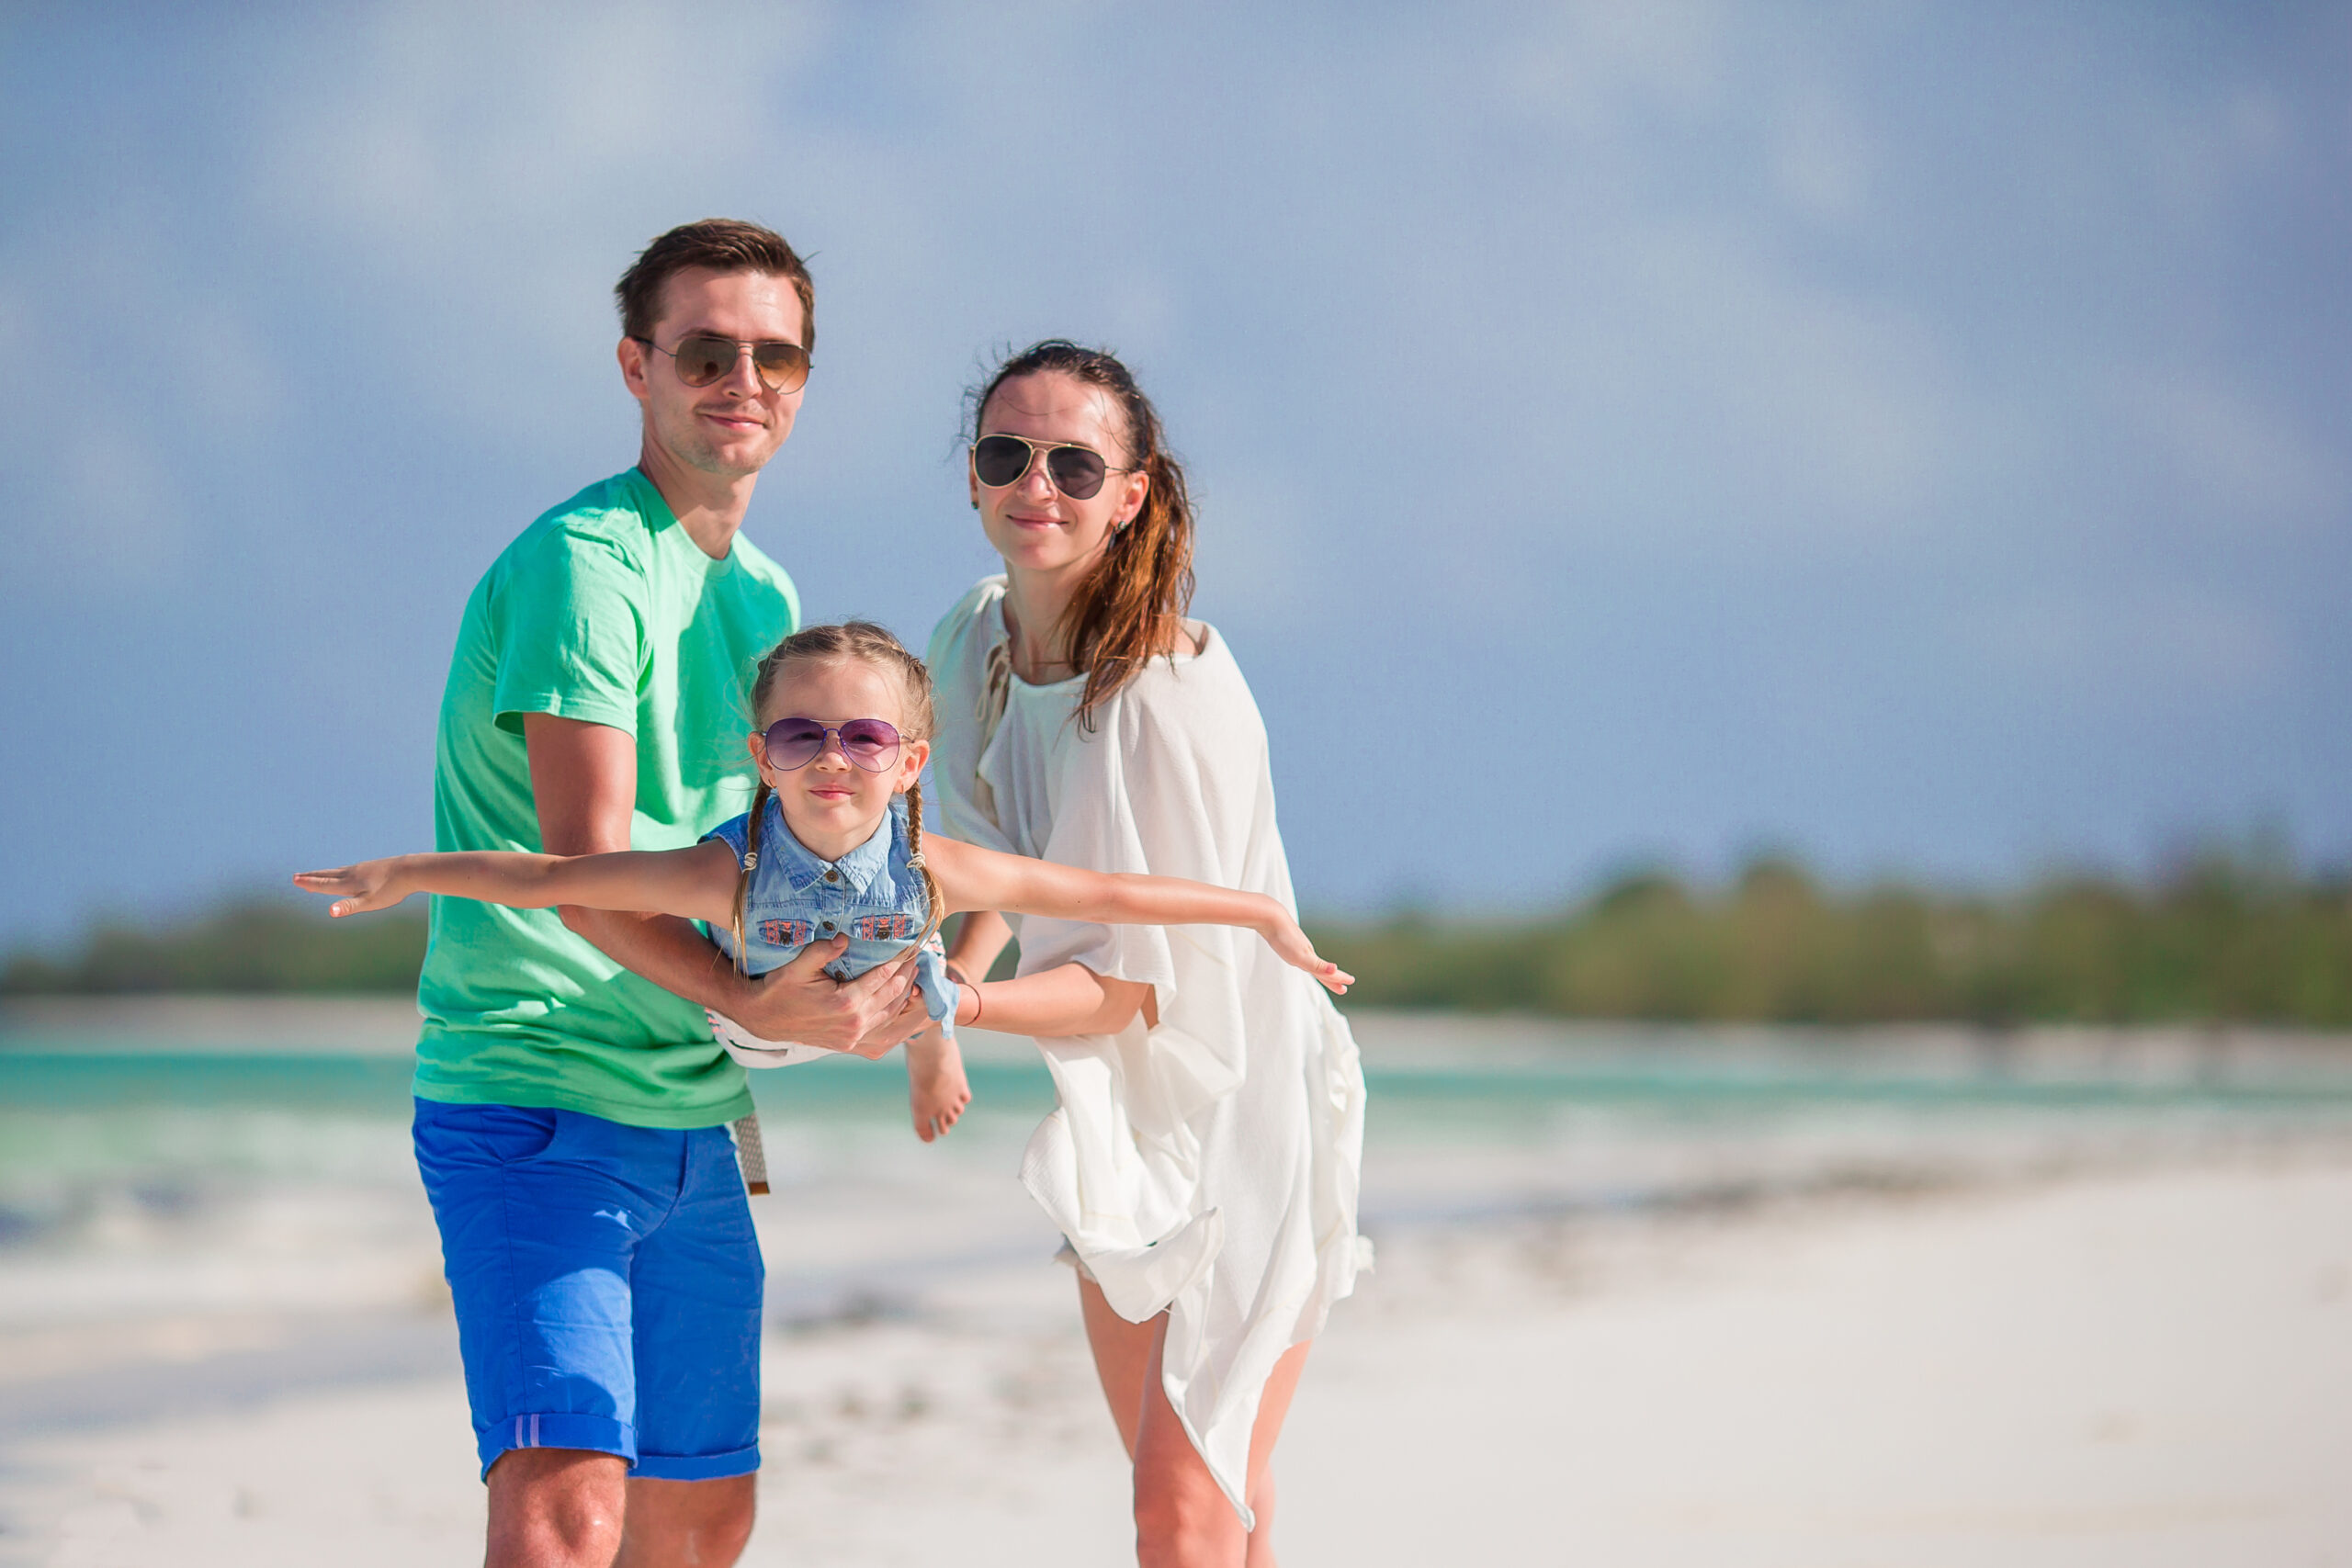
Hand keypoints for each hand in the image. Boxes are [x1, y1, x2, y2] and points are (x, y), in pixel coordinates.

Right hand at [292, 858, 410, 916]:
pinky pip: (350, 870)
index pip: (324, 884)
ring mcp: (363, 868)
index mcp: (349, 883)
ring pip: (338, 871)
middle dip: (311, 877)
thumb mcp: (369, 902)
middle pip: (327, 875)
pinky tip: (346, 873)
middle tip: (297, 876)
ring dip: (324, 874)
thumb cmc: (391, 889)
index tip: (295, 880)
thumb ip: (349, 907)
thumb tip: (331, 912)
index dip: (309, 884)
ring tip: (316, 875)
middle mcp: (353, 873)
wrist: (411, 870)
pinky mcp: (373, 867)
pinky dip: (340, 872)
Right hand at [727, 938, 930, 1056]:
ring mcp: (852, 1037)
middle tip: (918, 956)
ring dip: (904, 993)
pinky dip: (894, 1012)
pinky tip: (898, 998)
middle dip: (907, 974)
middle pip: (892, 995)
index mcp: (845, 1004)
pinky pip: (880, 1026)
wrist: (763, 1019)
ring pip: (890, 1013)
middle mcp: (854, 1023)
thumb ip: (822, 950)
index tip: (911, 945)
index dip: (899, 960)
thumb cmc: (779, 989)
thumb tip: (845, 937)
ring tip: (912, 973)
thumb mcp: (797, 966)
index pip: (883, 977)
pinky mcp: (849, 1043)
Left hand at [1260, 910, 1353, 994]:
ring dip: (1320, 970)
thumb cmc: (1284, 938)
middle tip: (1343, 988)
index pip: (1327, 972)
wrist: (1270, 917)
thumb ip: (1317, 965)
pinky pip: (1299, 953)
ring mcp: (1297, 945)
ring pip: (1312, 961)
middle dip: (1332, 979)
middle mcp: (1306, 950)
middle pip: (1321, 969)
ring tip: (1326, 973)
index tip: (1351, 982)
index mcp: (1310, 956)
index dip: (1338, 978)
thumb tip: (1335, 970)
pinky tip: (1301, 956)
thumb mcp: (1300, 956)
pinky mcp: (1287, 940)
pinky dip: (1305, 959)